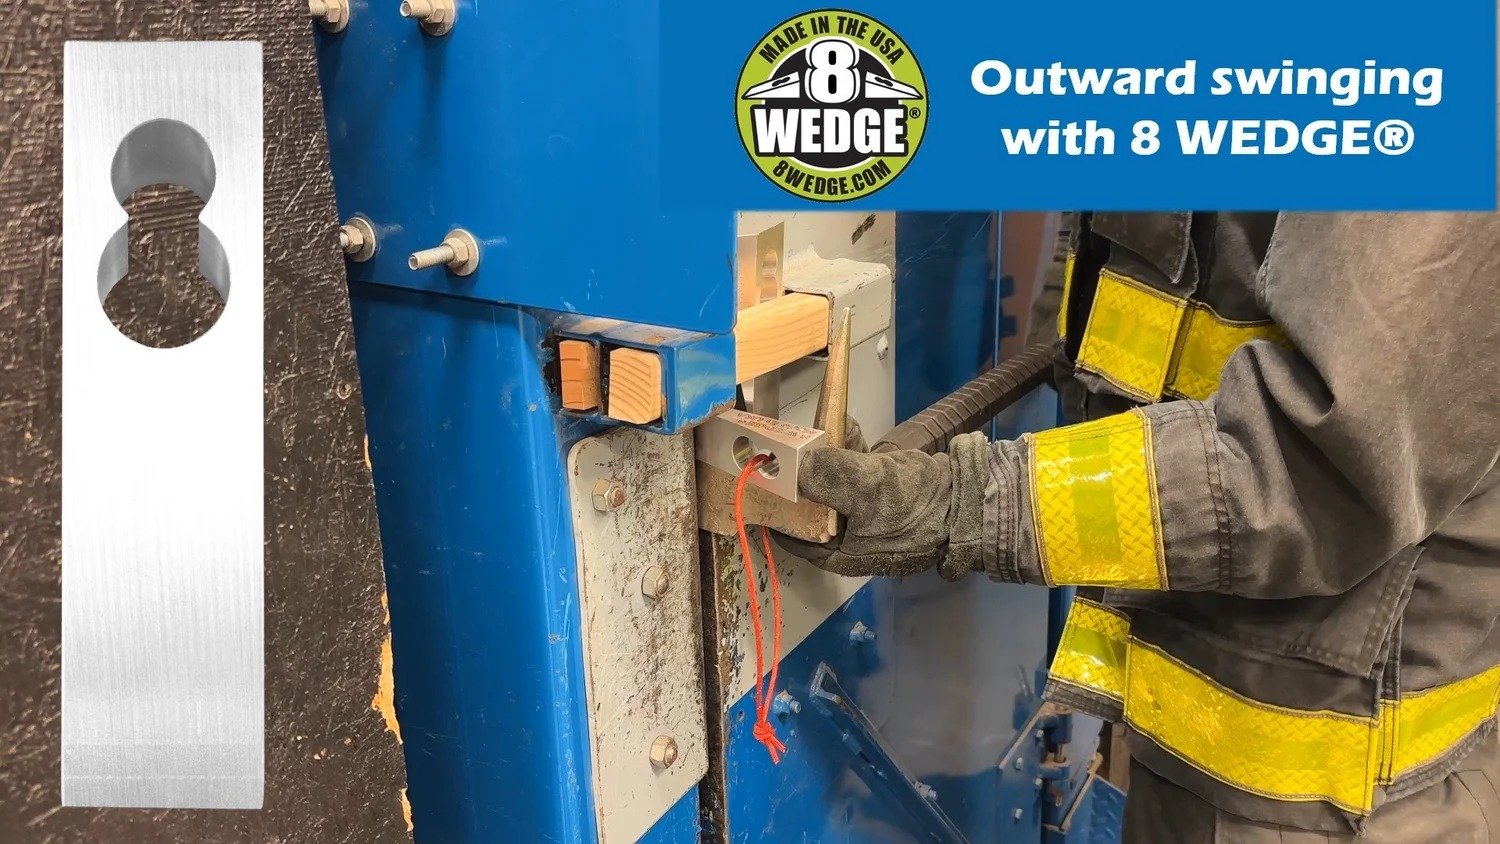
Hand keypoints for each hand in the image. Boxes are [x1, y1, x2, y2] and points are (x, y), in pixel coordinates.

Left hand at [774, 423, 989, 580]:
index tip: (759, 477)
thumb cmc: (917, 505)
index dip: (773, 507)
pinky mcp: (885, 498)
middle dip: (803, 473)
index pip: (790, 534)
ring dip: (828, 457)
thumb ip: (826, 475)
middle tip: (792, 446)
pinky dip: (851, 455)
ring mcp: (867, 520)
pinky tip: (851, 430)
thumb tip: (791, 465)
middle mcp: (849, 541)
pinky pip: (856, 477)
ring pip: (832, 486)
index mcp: (839, 553)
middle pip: (810, 507)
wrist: (972, 500)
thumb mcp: (867, 486)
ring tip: (829, 431)